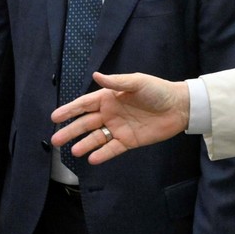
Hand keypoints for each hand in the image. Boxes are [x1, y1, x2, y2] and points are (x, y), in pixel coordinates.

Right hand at [51, 72, 190, 163]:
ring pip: (96, 138)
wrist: (180, 107)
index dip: (69, 110)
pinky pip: (112, 148)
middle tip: (55, 140)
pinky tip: (92, 159)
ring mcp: (119, 128)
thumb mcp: (138, 82)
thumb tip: (96, 75)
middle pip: (85, 123)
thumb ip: (116, 82)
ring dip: (84, 144)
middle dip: (70, 131)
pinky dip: (102, 154)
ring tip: (73, 151)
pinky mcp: (129, 140)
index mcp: (109, 98)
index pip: (84, 105)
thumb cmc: (158, 91)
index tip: (54, 117)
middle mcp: (110, 113)